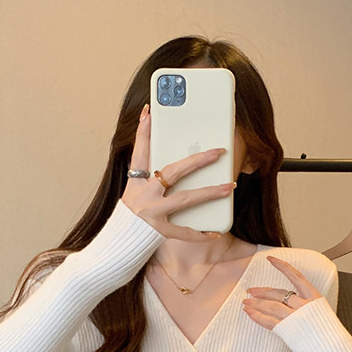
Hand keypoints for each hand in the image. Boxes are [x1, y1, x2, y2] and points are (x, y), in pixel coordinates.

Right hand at [121, 105, 234, 241]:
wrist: (121, 239)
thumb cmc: (133, 211)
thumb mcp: (134, 188)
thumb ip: (147, 169)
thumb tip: (159, 142)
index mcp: (136, 182)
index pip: (140, 152)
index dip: (143, 132)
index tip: (149, 112)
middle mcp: (145, 195)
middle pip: (172, 172)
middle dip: (196, 161)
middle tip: (217, 152)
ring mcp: (153, 213)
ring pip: (185, 199)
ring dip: (209, 192)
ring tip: (229, 187)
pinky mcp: (160, 231)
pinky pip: (184, 232)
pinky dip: (200, 234)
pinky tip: (216, 232)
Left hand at [242, 255, 322, 329]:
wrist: (333, 350)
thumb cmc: (328, 334)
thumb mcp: (321, 313)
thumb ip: (307, 306)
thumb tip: (294, 303)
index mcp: (314, 297)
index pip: (295, 276)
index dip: (282, 266)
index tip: (270, 259)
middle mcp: (304, 305)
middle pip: (279, 293)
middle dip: (262, 291)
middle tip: (251, 291)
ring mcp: (295, 317)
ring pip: (271, 306)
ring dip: (256, 303)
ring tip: (246, 302)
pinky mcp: (288, 330)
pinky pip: (269, 321)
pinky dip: (257, 317)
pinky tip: (250, 313)